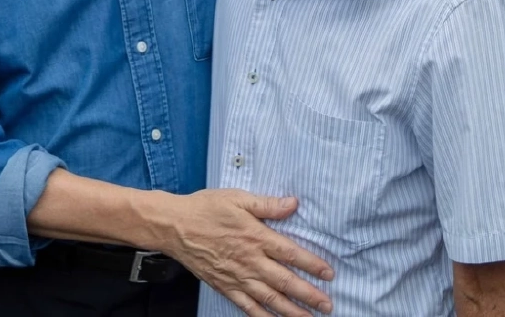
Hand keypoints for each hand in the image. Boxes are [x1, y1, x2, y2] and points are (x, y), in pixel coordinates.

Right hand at [152, 189, 333, 315]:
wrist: (174, 227)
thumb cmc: (206, 209)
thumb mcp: (238, 199)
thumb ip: (267, 204)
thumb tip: (293, 203)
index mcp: (256, 237)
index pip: (291, 254)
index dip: (312, 265)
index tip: (329, 274)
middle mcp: (250, 261)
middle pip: (285, 282)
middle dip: (309, 295)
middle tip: (328, 305)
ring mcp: (238, 277)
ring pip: (270, 299)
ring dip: (292, 311)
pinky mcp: (225, 287)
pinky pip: (247, 307)